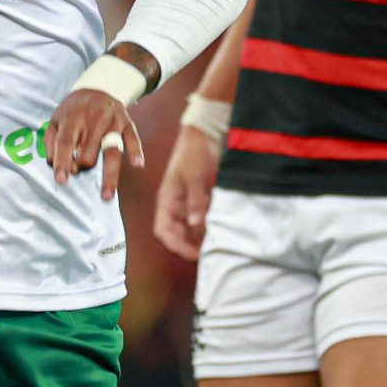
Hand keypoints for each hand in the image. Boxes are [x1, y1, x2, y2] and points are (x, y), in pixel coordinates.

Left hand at [46, 89, 144, 201]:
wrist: (99, 87)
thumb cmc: (74, 110)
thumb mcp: (55, 119)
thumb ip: (50, 141)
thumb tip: (53, 164)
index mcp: (73, 118)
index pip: (66, 143)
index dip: (62, 162)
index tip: (61, 181)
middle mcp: (94, 120)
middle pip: (88, 154)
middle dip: (81, 166)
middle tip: (77, 166)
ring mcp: (113, 122)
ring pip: (111, 153)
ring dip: (109, 177)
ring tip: (106, 197)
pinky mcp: (128, 124)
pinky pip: (133, 140)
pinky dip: (136, 152)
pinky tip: (138, 165)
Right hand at [152, 126, 220, 261]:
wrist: (205, 132)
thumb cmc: (194, 152)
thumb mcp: (195, 177)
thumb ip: (195, 202)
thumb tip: (195, 225)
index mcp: (167, 200)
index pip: (163, 231)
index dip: (176, 246)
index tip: (195, 255)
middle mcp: (176, 205)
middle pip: (178, 235)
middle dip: (191, 247)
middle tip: (211, 254)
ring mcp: (189, 202)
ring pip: (192, 229)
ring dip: (202, 239)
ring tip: (219, 244)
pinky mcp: (202, 198)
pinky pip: (203, 219)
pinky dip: (211, 227)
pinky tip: (223, 231)